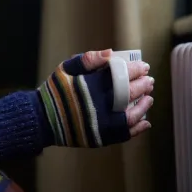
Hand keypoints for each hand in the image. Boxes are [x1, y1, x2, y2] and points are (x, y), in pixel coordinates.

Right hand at [38, 49, 153, 147]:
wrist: (42, 119)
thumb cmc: (54, 92)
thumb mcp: (65, 69)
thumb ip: (87, 59)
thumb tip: (111, 53)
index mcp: (91, 85)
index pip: (121, 75)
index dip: (135, 70)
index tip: (144, 67)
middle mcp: (98, 104)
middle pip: (129, 93)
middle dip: (143, 86)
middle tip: (150, 81)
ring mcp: (101, 123)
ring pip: (131, 115)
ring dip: (143, 106)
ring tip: (149, 99)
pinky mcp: (101, 137)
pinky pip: (125, 133)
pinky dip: (137, 128)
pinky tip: (145, 121)